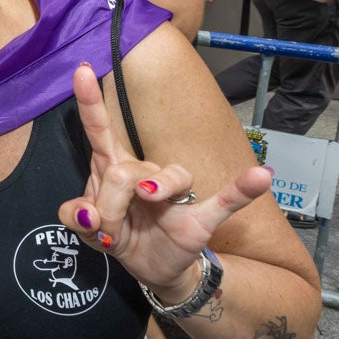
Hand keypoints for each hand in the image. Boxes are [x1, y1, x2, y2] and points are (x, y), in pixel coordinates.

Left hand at [58, 63, 271, 295]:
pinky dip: (244, 187)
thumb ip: (77, 219)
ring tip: (117, 235)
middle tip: (102, 230)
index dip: (91, 102)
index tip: (83, 70)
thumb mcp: (90, 232)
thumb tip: (84, 215)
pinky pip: (228, 198)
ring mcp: (175, 192)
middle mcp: (144, 171)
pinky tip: (261, 176)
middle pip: (119, 169)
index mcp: (115, 167)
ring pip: (154, 182)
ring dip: (125, 213)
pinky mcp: (201, 215)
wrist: (153, 268)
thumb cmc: (122, 234)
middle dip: (104, 205)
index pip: (102, 130)